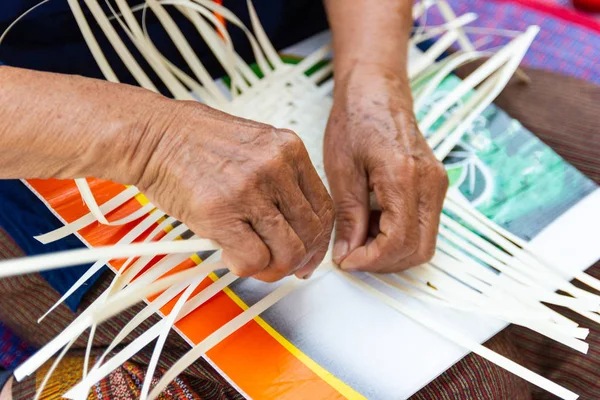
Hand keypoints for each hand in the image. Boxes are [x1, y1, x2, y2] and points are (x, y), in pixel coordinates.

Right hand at [131, 100, 333, 281]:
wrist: (152, 135)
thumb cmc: (195, 142)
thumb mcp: (254, 147)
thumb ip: (280, 180)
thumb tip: (295, 226)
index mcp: (288, 149)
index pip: (323, 207)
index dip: (319, 240)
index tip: (309, 253)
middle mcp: (275, 168)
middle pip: (310, 233)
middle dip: (298, 260)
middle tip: (282, 267)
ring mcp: (250, 190)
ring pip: (287, 251)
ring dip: (272, 268)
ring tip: (253, 262)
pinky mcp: (222, 212)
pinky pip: (253, 259)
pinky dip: (244, 267)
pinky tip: (229, 255)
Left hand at [324, 64, 447, 272]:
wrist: (377, 91)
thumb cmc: (356, 119)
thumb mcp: (342, 170)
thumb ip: (348, 217)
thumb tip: (347, 253)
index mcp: (404, 177)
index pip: (399, 242)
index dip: (371, 260)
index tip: (347, 261)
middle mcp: (430, 184)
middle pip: (419, 250)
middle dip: (384, 262)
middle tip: (352, 254)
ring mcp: (437, 185)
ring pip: (424, 242)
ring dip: (392, 250)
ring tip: (360, 234)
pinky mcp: (434, 185)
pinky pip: (424, 225)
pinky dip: (399, 235)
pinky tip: (374, 220)